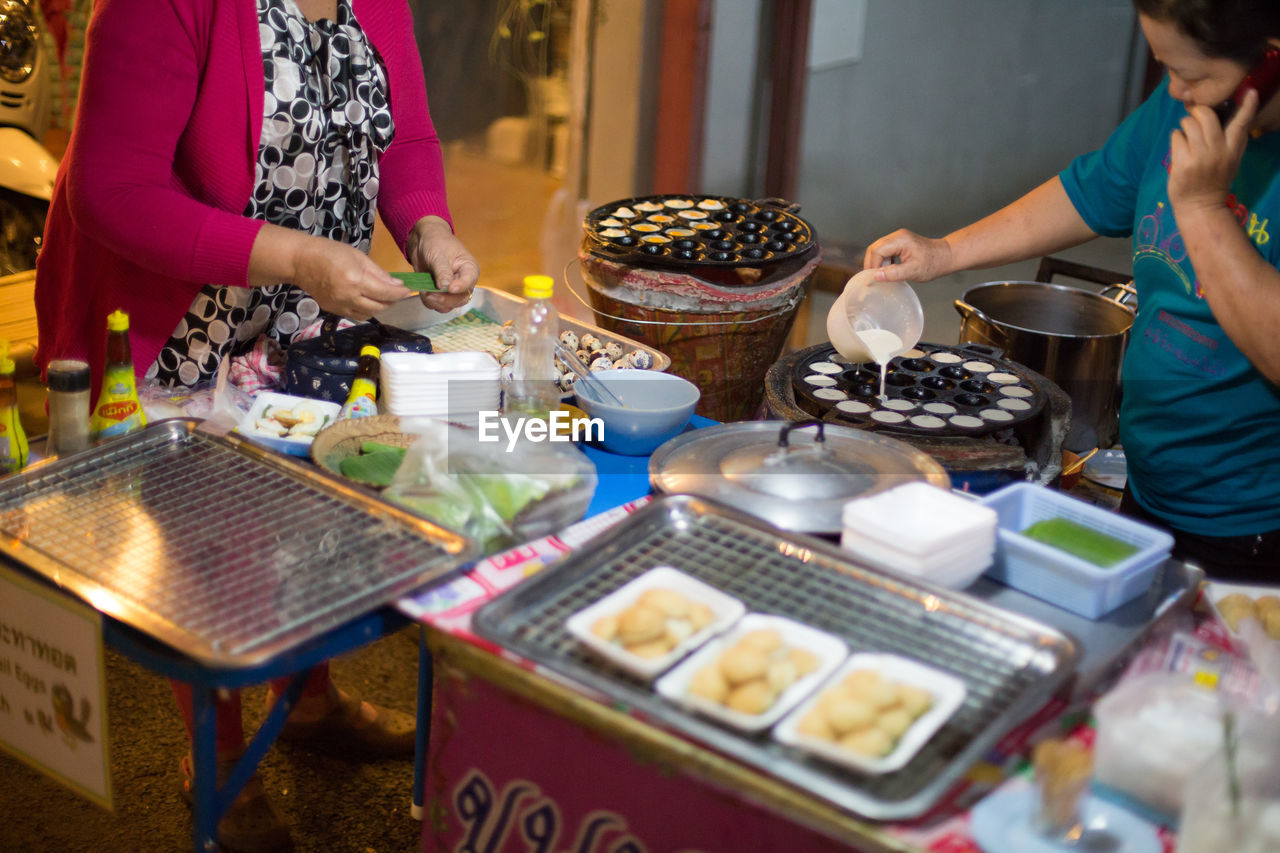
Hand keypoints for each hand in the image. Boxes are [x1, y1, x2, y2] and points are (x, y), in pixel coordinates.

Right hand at [291, 235, 412, 319]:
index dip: (399, 293)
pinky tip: (366, 300)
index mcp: (356, 280)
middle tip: (394, 292)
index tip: (407, 290)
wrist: (301, 262)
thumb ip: (378, 272)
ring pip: (369, 314)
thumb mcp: (358, 256)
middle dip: (391, 301)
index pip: (385, 293)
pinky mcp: (334, 311)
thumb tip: (396, 284)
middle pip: (379, 307)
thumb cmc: (330, 252)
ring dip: (379, 307)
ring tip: (381, 296)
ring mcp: (340, 306)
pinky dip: (366, 309)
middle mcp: (349, 297)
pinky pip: (356, 315)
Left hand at [406, 216, 480, 311]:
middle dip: (445, 299)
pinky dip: (428, 301)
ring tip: (425, 292)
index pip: (469, 282)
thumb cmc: (436, 242)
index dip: (460, 287)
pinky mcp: (440, 294)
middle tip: (431, 294)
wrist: (423, 242)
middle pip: (460, 299)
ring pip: (448, 305)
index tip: (449, 288)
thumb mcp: (439, 254)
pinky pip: (436, 305)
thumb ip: (443, 271)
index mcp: (469, 269)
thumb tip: (445, 287)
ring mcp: (451, 290)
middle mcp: (463, 282)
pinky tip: (423, 291)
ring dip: (435, 302)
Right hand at [863, 229, 953, 282]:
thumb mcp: (912, 271)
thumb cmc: (933, 263)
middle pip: (874, 247)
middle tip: (873, 277)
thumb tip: (876, 276)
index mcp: (900, 240)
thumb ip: (893, 274)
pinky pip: (884, 250)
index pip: (877, 250)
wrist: (945, 257)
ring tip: (882, 274)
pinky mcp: (899, 242)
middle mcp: (898, 236)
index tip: (874, 278)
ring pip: (878, 249)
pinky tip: (888, 269)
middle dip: (871, 263)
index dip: (872, 265)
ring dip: (877, 262)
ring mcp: (898, 238)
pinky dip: (882, 260)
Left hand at [1168, 88, 1256, 216]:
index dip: (1247, 107)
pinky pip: (1176, 136)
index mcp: (1233, 149)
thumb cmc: (1213, 180)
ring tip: (1187, 137)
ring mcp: (1200, 156)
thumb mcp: (1230, 160)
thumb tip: (1221, 115)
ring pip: (1188, 124)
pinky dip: (1176, 139)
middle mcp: (1218, 150)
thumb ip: (1229, 140)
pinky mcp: (1183, 163)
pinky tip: (1179, 149)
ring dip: (1184, 125)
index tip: (1250, 91)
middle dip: (1197, 112)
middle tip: (1194, 119)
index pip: (1241, 124)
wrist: (1200, 206)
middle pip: (1206, 116)